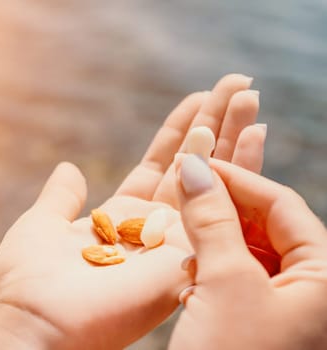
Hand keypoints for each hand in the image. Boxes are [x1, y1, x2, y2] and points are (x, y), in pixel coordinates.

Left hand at [0, 74, 265, 348]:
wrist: (33, 324)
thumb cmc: (29, 280)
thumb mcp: (41, 225)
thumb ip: (61, 197)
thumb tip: (70, 168)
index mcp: (119, 220)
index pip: (160, 168)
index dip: (179, 134)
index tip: (198, 100)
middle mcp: (151, 229)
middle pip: (192, 168)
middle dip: (214, 126)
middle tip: (237, 85)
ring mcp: (171, 242)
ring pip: (210, 180)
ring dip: (230, 137)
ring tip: (247, 94)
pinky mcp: (183, 257)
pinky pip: (215, 206)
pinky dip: (235, 169)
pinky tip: (249, 131)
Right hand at [169, 156, 326, 349]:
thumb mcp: (224, 283)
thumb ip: (211, 219)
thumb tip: (193, 166)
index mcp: (326, 277)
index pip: (282, 205)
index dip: (236, 179)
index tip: (194, 163)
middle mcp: (311, 288)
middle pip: (266, 225)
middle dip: (222, 208)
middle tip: (182, 192)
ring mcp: (283, 305)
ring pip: (246, 249)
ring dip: (212, 239)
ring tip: (183, 239)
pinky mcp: (255, 318)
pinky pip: (234, 275)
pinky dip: (209, 267)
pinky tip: (189, 274)